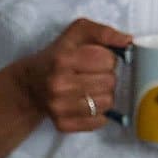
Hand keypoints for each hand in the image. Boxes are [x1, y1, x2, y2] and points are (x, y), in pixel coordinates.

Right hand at [13, 18, 131, 133]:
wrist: (29, 85)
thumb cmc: (58, 55)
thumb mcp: (78, 33)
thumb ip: (104, 32)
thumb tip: (128, 41)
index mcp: (63, 59)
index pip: (107, 60)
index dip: (108, 58)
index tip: (98, 59)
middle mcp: (59, 85)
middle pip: (110, 82)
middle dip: (108, 76)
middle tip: (96, 74)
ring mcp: (59, 107)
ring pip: (107, 103)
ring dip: (106, 95)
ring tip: (93, 88)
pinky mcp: (63, 125)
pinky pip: (99, 121)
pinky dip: (100, 112)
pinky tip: (89, 102)